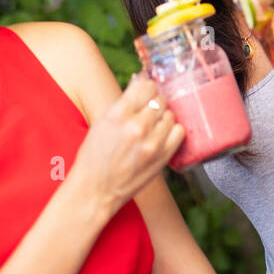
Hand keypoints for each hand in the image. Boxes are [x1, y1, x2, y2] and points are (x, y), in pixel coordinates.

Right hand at [71, 73, 184, 219]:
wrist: (95, 191)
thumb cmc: (94, 156)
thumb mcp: (102, 122)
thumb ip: (124, 103)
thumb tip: (142, 82)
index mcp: (118, 114)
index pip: (147, 86)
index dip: (146, 89)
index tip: (145, 94)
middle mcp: (137, 126)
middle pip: (160, 99)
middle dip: (154, 104)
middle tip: (147, 113)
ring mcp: (152, 142)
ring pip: (170, 114)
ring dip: (163, 118)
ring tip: (152, 127)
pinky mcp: (162, 157)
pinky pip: (179, 131)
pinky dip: (172, 131)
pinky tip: (161, 136)